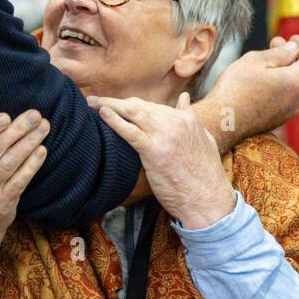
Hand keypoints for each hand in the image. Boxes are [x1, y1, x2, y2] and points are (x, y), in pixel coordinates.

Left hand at [91, 93, 235, 229]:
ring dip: (108, 105)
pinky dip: (114, 120)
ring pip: (132, 112)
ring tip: (91, 103)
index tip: (114, 105)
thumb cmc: (204, 175)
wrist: (207, 199)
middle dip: (115, 102)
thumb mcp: (204, 139)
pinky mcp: (154, 151)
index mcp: (186, 119)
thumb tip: (184, 98)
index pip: (151, 105)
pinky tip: (102, 114)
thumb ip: (190, 117)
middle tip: (95, 100)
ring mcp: (165, 135)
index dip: (129, 104)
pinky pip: (130, 131)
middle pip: (138, 105)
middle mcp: (175, 122)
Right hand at [202, 34, 298, 144]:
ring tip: (264, 62)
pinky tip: (260, 81)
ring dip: (284, 72)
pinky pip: (284, 99)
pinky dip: (278, 86)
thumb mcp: (255, 61)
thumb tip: (294, 49)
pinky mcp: (275, 121)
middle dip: (292, 57)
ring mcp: (286, 113)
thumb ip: (280, 53)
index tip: (291, 38)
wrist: (220, 122)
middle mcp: (296, 100)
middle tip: (274, 44)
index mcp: (295, 83)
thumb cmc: (235, 88)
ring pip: (293, 87)